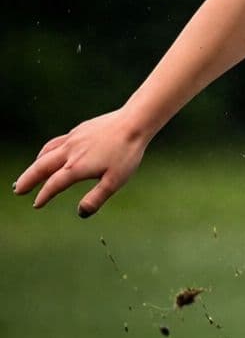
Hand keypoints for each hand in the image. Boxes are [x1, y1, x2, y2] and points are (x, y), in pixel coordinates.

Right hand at [12, 110, 148, 216]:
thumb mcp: (115, 181)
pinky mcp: (78, 131)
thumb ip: (96, 198)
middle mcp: (70, 152)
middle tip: (17, 190)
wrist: (133, 124)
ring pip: (46, 153)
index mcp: (77, 167)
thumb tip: (81, 213)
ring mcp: (72, 139)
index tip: (36, 205)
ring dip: (35, 165)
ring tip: (29, 175)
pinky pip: (55, 143)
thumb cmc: (127, 154)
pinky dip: (46, 151)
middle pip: (41, 167)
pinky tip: (49, 154)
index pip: (54, 184)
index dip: (44, 196)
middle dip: (28, 180)